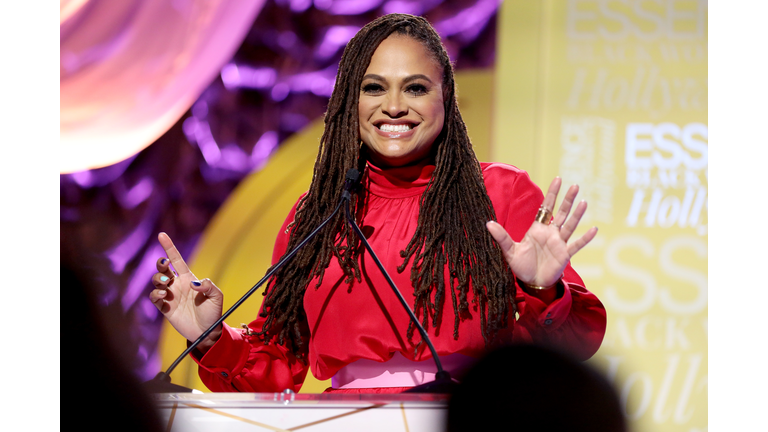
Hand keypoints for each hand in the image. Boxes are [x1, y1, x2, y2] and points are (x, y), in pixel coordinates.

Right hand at [149, 232, 223, 352]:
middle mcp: (177, 285)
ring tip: (167, 285)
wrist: (206, 332)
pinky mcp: (165, 308)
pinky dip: (156, 294)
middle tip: (165, 266)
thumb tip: (194, 283)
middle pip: (163, 268)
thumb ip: (209, 286)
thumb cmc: (213, 313)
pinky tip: (165, 296)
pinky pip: (154, 297)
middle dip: (160, 264)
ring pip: (156, 281)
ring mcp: (170, 296)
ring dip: (158, 279)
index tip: (162, 235)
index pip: (177, 260)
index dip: (169, 247)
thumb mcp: (217, 296)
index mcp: (189, 279)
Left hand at [486, 177, 596, 289]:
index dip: (552, 194)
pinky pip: (576, 245)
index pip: (546, 207)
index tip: (558, 179)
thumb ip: (501, 237)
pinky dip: (585, 238)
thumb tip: (488, 223)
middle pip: (561, 212)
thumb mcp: (509, 251)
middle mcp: (550, 233)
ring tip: (584, 201)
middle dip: (567, 199)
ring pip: (570, 225)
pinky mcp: (565, 255)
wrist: (532, 282)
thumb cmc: (521, 266)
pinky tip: (594, 229)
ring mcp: (559, 243)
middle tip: (575, 185)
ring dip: (577, 214)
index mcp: (537, 229)